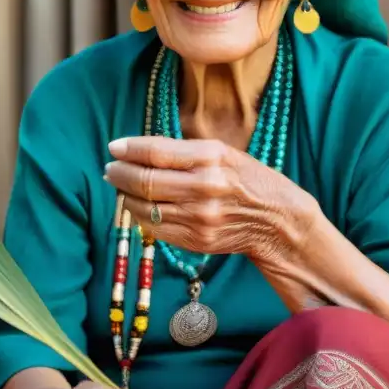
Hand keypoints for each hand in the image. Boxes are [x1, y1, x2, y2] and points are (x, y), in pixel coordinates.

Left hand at [104, 136, 317, 263]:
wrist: (278, 221)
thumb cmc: (249, 179)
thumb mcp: (223, 153)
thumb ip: (183, 151)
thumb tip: (138, 150)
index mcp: (212, 158)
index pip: (156, 152)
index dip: (129, 149)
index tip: (113, 147)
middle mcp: (204, 188)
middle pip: (145, 181)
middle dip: (120, 174)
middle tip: (111, 169)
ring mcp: (199, 217)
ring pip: (145, 207)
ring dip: (126, 195)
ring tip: (121, 186)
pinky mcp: (195, 240)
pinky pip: (155, 228)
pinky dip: (140, 216)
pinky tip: (139, 206)